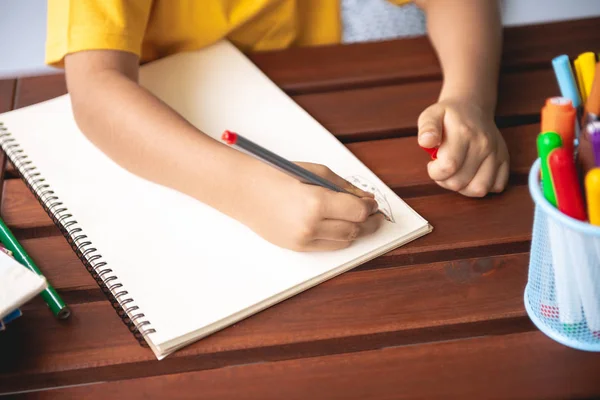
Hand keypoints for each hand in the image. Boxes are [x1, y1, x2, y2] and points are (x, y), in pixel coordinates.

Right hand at [239, 161, 383, 251]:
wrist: (245, 191)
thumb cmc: (277, 176)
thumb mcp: (315, 172)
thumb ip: (343, 187)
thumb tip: (366, 199)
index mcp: (316, 202)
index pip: (358, 211)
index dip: (370, 208)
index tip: (372, 203)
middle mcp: (311, 225)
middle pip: (354, 229)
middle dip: (369, 222)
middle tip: (375, 215)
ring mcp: (303, 239)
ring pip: (343, 241)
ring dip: (356, 231)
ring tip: (360, 221)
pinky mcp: (298, 247)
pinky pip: (327, 246)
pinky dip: (338, 237)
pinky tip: (341, 227)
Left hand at [417, 99, 508, 196]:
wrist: (472, 107)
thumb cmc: (448, 116)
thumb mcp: (431, 115)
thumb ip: (427, 129)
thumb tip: (426, 141)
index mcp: (464, 133)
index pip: (448, 166)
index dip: (435, 172)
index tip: (433, 164)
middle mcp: (484, 145)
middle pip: (460, 182)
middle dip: (444, 180)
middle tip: (443, 167)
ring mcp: (496, 153)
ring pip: (479, 189)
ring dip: (462, 188)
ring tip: (456, 174)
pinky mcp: (505, 160)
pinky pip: (496, 186)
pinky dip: (482, 186)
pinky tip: (472, 175)